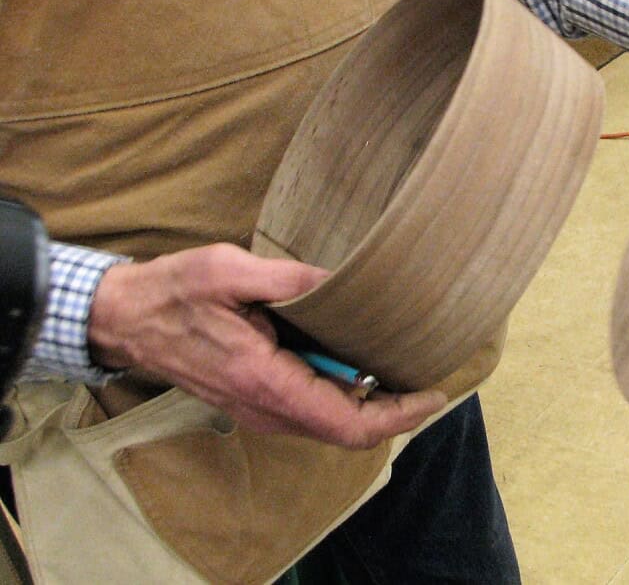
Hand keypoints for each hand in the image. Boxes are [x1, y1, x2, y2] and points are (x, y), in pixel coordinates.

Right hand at [88, 243, 446, 448]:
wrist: (123, 319)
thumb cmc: (172, 292)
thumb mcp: (228, 269)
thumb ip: (289, 279)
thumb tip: (342, 282)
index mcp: (265, 381)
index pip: (346, 422)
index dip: (398, 416)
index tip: (432, 394)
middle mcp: (263, 407)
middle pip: (345, 430)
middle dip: (393, 411)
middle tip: (427, 377)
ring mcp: (256, 410)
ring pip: (328, 425)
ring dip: (370, 406)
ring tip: (402, 370)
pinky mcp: (252, 402)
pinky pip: (309, 413)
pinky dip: (343, 399)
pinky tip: (357, 366)